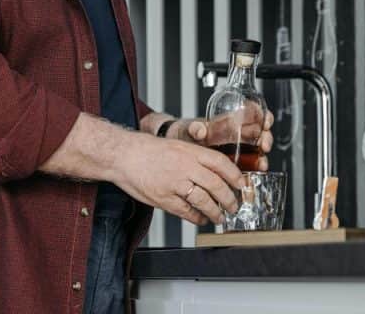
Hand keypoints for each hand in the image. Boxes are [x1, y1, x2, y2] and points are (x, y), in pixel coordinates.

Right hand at [113, 131, 245, 225]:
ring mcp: (174, 183)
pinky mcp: (163, 198)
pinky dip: (197, 217)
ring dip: (216, 212)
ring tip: (220, 217)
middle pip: (216, 185)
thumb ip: (194, 157)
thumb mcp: (175, 145)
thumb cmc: (145, 150)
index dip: (235, 175)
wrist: (122, 155)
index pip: (220, 163)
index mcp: (189, 151)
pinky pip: (186, 212)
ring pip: (204, 201)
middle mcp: (184, 166)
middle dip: (229, 199)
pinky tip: (200, 218)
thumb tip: (215, 172)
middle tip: (234, 206)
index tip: (242, 185)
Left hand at [167, 106, 274, 171]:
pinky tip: (257, 169)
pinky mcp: (235, 160)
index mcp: (229, 120)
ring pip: (258, 147)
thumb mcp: (190, 129)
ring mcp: (238, 146)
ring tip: (262, 161)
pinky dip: (257, 165)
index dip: (262, 114)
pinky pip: (251, 162)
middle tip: (264, 144)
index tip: (266, 121)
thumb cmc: (186, 134)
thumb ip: (195, 128)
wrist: (179, 148)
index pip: (252, 112)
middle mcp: (237, 132)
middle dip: (266, 137)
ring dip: (263, 154)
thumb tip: (200, 130)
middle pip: (260, 131)